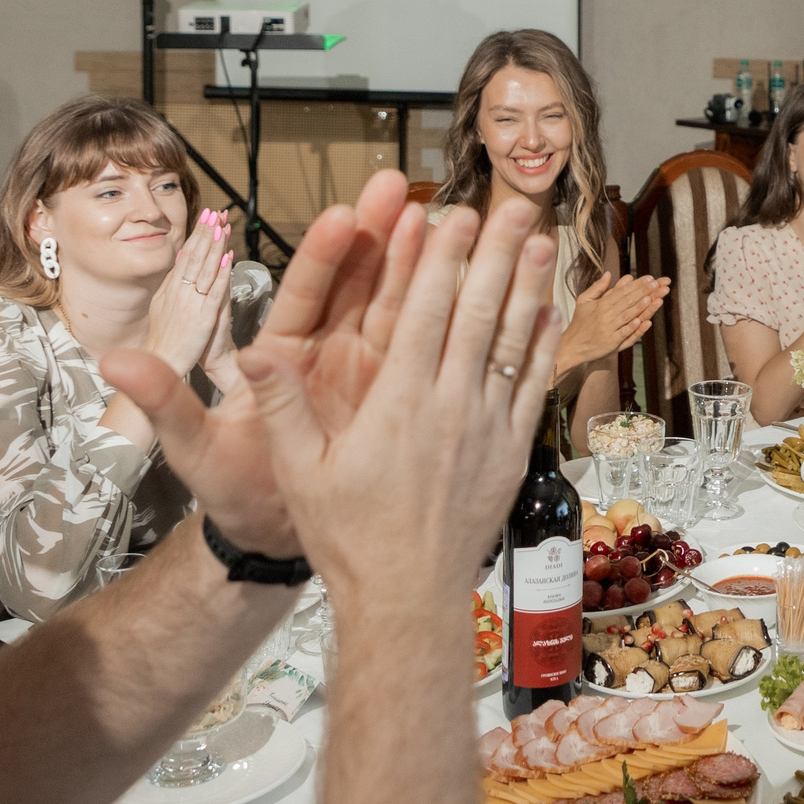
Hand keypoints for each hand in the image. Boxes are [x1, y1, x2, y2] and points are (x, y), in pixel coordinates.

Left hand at [103, 172, 420, 556]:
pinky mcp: (395, 391)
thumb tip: (113, 360)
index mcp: (277, 354)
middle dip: (376, 234)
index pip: (303, 294)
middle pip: (354, 283)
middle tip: (396, 188)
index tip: (342, 216)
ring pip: (395, 305)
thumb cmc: (231, 493)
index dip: (323, 256)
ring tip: (444, 217)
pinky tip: (470, 278)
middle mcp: (324, 351)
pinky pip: (422, 345)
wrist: (275, 540)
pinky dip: (445, 312)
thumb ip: (164, 398)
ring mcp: (365, 369)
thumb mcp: (193, 447)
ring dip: (418, 261)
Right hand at [141, 208, 233, 376]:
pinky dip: (220, 276)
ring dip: (214, 247)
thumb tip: (180, 260)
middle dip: (205, 233)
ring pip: (204, 271)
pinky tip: (227, 260)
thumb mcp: (163, 307)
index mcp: (170, 289)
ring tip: (221, 227)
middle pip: (194, 257)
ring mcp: (190, 305)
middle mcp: (178, 293)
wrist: (162, 366)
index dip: (197, 236)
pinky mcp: (202, 319)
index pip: (185, 256)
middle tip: (215, 212)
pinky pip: (213, 294)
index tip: (207, 217)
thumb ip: (173, 285)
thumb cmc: (166, 339)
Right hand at [246, 190, 563, 605]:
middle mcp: (450, 407)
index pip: (423, 314)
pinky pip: (532, 387)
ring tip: (540, 239)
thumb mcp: (299, 472)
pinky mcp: (512, 452)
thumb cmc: (348, 536)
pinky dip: (543, 345)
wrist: (406, 599)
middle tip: (510, 204)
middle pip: (477, 313)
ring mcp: (487, 428)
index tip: (450, 216)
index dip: (438, 260)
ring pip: (512, 343)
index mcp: (397, 404)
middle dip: (493, 253)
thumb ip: (281, 407)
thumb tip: (253, 354)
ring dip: (527, 287)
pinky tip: (550, 310)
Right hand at [559, 272, 671, 373]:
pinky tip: (641, 321)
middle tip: (656, 284)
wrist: (571, 346)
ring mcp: (609, 329)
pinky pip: (623, 334)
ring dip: (639, 307)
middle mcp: (605, 315)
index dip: (636, 285)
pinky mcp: (611, 342)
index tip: (650, 278)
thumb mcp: (584, 301)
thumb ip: (597, 288)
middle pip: (627, 301)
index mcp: (601, 304)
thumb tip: (608, 273)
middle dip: (642, 292)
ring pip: (627, 316)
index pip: (622, 292)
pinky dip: (632, 328)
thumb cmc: (580, 323)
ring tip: (651, 298)